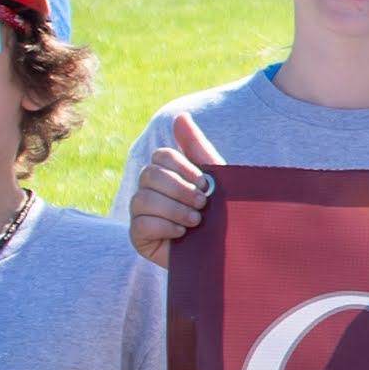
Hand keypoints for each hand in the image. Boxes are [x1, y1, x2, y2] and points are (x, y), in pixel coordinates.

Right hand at [126, 110, 216, 263]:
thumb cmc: (222, 213)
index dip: (183, 168)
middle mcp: (149, 190)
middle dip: (181, 190)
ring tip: (196, 222)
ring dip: (175, 210)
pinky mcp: (138, 237)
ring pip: (143, 199)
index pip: (161, 156)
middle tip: (203, 204)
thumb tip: (180, 117)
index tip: (206, 182)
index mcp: (167, 173)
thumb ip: (196, 147)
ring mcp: (141, 213)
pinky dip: (165, 227)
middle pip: (150, 175)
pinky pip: (141, 224)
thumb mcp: (215, 178)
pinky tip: (183, 235)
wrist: (229, 252)